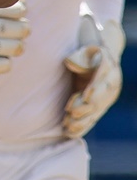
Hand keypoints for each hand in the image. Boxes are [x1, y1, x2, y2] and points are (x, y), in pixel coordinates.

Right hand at [0, 0, 28, 73]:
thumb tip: (22, 5)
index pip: (4, 8)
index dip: (20, 11)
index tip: (22, 14)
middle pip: (4, 28)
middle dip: (22, 30)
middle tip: (26, 31)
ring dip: (16, 48)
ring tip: (19, 47)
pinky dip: (2, 65)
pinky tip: (7, 62)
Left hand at [63, 16, 124, 136]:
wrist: (98, 51)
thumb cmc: (86, 47)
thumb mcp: (83, 46)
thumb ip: (79, 55)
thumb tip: (70, 62)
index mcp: (108, 66)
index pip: (103, 78)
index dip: (94, 88)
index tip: (84, 95)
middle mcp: (111, 82)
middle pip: (100, 97)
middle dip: (86, 107)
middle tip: (71, 113)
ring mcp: (106, 95)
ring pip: (96, 110)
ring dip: (83, 120)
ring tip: (68, 126)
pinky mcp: (99, 105)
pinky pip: (92, 117)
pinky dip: (82, 126)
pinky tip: (71, 133)